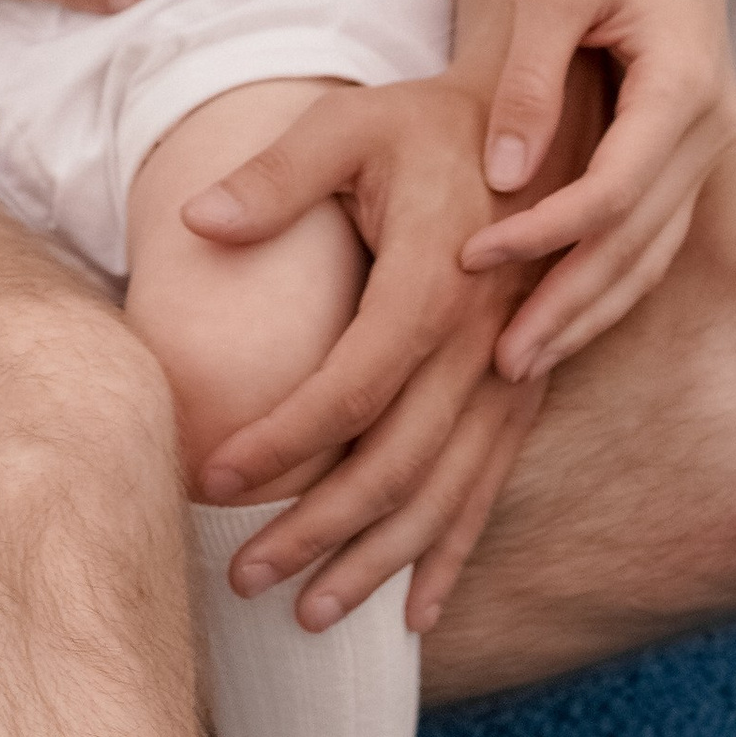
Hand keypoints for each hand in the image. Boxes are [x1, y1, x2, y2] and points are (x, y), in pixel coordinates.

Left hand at [179, 71, 545, 633]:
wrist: (540, 123)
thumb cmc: (427, 123)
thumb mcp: (348, 124)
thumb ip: (276, 176)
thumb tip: (195, 220)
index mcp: (436, 279)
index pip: (350, 388)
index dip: (282, 443)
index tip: (211, 479)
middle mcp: (484, 340)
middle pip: (397, 463)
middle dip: (319, 530)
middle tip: (245, 576)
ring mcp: (513, 372)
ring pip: (445, 493)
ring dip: (377, 560)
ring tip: (308, 613)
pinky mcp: (526, 387)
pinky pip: (489, 486)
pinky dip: (451, 552)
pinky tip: (415, 613)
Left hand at [462, 0, 735, 379]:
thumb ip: (528, 81)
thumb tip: (500, 176)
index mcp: (685, 88)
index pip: (613, 193)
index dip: (542, 236)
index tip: (468, 258)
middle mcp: (712, 130)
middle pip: (638, 244)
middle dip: (567, 307)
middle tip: (497, 364)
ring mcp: (711, 147)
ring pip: (653, 253)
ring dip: (590, 310)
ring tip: (521, 361)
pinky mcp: (692, 154)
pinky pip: (654, 234)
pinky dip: (610, 279)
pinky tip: (561, 315)